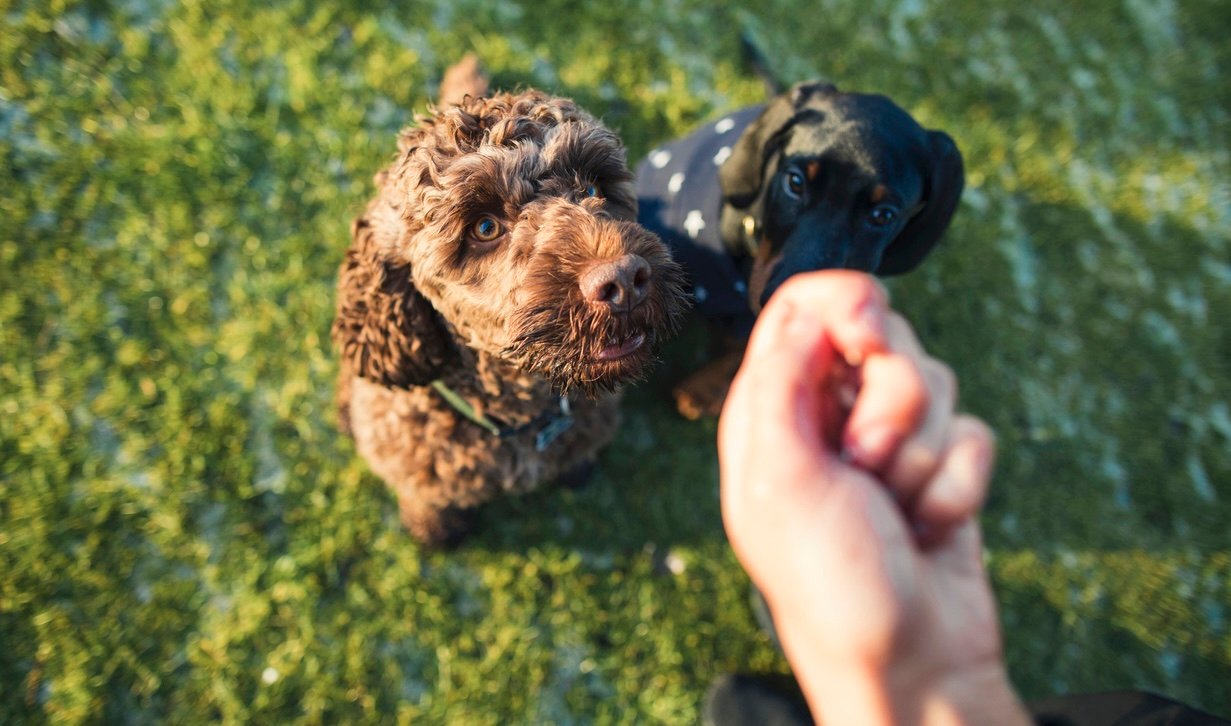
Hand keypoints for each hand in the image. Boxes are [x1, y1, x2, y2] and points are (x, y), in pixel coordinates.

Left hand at [718, 271, 1027, 724]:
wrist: (910, 659)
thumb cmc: (832, 583)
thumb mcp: (779, 479)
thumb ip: (780, 383)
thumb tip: (806, 314)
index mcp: (772, 409)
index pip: (802, 306)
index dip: (843, 303)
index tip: (865, 339)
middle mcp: (827, 415)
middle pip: (881, 333)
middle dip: (889, 399)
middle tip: (864, 461)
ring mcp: (888, 439)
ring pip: (933, 379)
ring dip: (920, 451)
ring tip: (891, 505)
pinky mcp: (939, 466)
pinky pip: (972, 432)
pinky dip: (956, 483)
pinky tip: (929, 526)